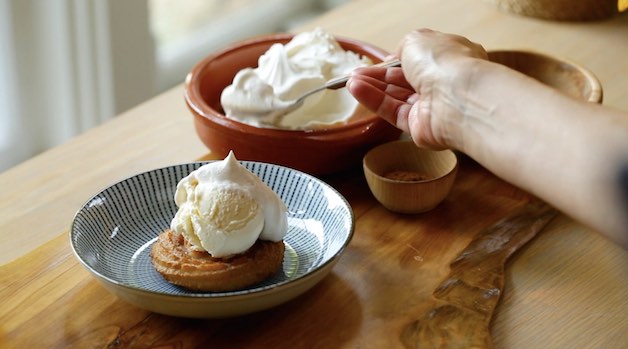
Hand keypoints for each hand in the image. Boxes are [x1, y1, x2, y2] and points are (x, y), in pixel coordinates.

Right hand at [347, 28, 487, 149]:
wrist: (458, 98)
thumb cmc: (445, 63)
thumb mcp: (417, 40)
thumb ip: (403, 48)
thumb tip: (395, 57)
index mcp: (449, 59)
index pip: (418, 61)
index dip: (394, 62)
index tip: (375, 63)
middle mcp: (442, 84)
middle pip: (404, 81)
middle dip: (378, 76)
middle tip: (355, 74)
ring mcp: (432, 107)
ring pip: (395, 97)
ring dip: (372, 88)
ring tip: (350, 82)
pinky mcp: (420, 127)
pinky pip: (392, 112)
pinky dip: (374, 101)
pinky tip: (357, 91)